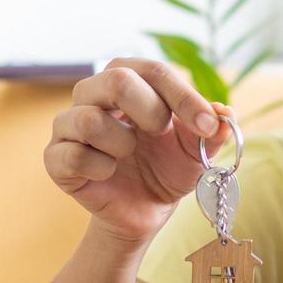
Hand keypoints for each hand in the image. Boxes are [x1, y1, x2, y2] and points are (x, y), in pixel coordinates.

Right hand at [44, 57, 230, 241]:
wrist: (145, 211)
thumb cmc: (168, 167)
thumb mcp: (198, 150)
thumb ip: (213, 131)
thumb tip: (226, 115)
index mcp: (129, 80)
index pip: (153, 71)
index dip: (183, 96)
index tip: (207, 125)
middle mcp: (93, 93)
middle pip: (116, 79)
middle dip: (150, 110)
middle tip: (161, 133)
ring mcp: (70, 125)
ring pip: (90, 119)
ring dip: (122, 143)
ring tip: (129, 155)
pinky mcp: (56, 158)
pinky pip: (74, 155)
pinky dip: (101, 168)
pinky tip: (109, 173)